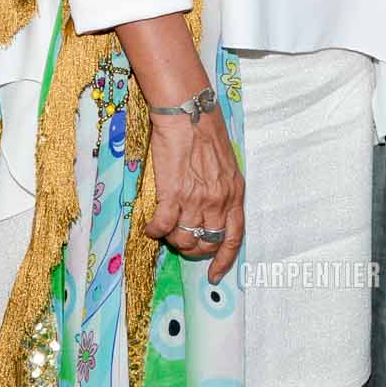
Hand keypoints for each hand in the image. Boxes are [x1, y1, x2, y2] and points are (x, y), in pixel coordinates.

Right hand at [140, 106, 245, 282]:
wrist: (187, 112)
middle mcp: (218, 201)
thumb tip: (213, 209)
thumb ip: (223, 189)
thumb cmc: (206, 132)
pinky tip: (151, 226)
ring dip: (173, 239)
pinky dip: (155, 231)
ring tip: (166, 228)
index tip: (214, 274)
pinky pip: (163, 226)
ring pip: (184, 239)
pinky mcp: (173, 194)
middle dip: (194, 249)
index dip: (224, 260)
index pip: (233, 238)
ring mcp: (196, 199)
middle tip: (181, 240)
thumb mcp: (227, 164)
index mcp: (234, 194)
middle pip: (207, 242)